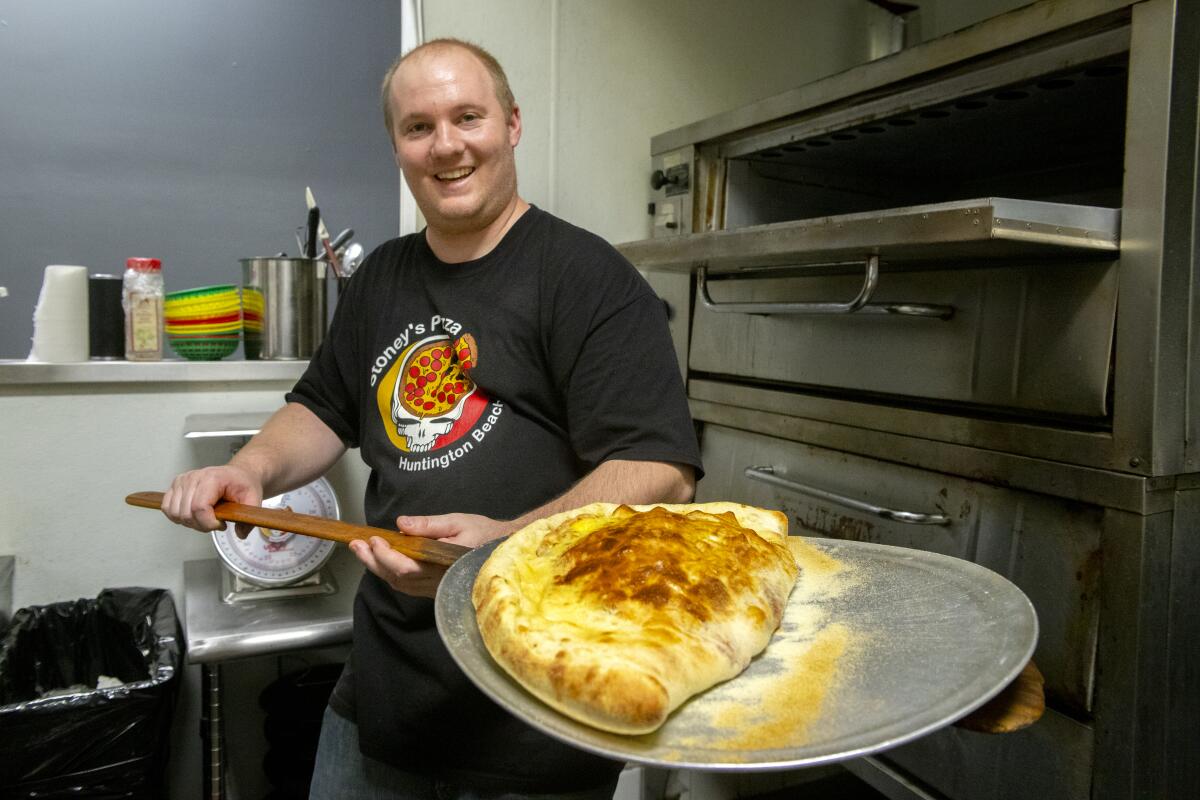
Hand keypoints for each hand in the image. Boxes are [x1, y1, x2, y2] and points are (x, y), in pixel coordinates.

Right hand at [161, 465, 262, 536]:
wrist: (237, 474)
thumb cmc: (242, 484)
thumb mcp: (254, 499)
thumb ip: (248, 518)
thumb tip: (240, 534)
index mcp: (212, 477)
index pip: (199, 507)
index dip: (209, 523)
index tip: (222, 525)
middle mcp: (193, 477)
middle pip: (186, 513)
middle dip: (202, 525)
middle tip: (216, 522)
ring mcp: (182, 480)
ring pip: (175, 513)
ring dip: (191, 523)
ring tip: (206, 518)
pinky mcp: (175, 486)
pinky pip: (167, 508)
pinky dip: (178, 517)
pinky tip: (194, 515)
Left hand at [348, 513, 514, 597]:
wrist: (503, 552)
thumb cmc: (483, 535)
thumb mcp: (457, 522)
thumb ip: (429, 525)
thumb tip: (401, 524)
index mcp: (443, 565)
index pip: (407, 567)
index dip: (386, 556)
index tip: (374, 540)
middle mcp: (437, 582)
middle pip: (397, 578)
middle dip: (373, 561)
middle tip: (356, 545)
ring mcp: (435, 589)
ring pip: (399, 584)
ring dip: (377, 568)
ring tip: (362, 550)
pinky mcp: (434, 589)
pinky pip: (407, 586)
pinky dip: (390, 574)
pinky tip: (381, 562)